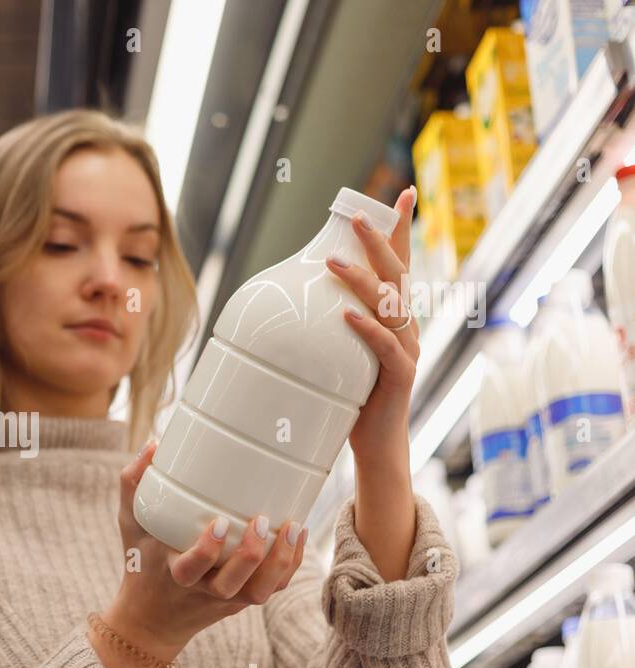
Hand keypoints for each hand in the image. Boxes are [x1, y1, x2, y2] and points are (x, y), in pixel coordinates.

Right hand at [105, 441, 308, 651]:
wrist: (152, 619)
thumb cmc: (141, 562)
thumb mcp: (130, 524)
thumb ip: (133, 484)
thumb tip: (153, 444)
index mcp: (174, 573)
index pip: (191, 568)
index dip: (208, 550)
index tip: (220, 523)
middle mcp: (203, 590)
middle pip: (233, 585)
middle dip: (252, 556)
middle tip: (261, 520)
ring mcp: (226, 599)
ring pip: (261, 591)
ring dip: (281, 562)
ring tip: (295, 527)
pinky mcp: (243, 601)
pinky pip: (273, 588)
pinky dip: (290, 565)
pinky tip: (299, 536)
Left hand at [326, 186, 419, 470]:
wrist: (376, 444)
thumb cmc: (354, 397)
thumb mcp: (339, 353)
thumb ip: (328, 326)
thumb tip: (290, 300)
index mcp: (395, 317)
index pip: (400, 265)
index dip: (401, 230)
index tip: (403, 193)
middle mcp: (407, 328)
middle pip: (397, 275)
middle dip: (380, 242)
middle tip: (358, 218)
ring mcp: (407, 351)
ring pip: (391, 306)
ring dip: (362, 281)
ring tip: (333, 262)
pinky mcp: (400, 376)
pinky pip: (386, 347)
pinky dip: (367, 329)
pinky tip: (347, 316)